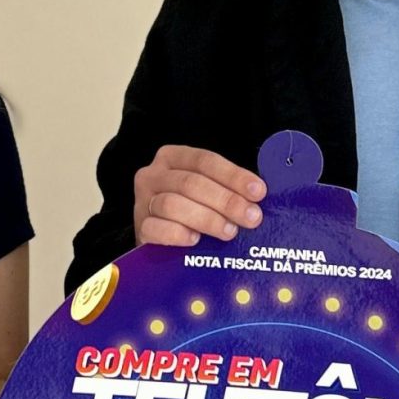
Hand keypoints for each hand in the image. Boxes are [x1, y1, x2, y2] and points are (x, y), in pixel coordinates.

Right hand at [132, 144, 265, 245]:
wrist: (160, 239)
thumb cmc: (192, 211)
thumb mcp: (208, 192)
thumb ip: (227, 189)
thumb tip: (259, 196)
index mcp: (173, 157)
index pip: (204, 160)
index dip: (233, 175)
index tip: (258, 192)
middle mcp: (153, 175)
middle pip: (190, 183)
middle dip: (226, 200)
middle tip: (251, 217)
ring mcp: (143, 202)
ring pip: (173, 204)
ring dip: (206, 218)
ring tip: (229, 231)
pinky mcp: (139, 228)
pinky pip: (155, 228)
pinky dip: (177, 234)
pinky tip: (195, 241)